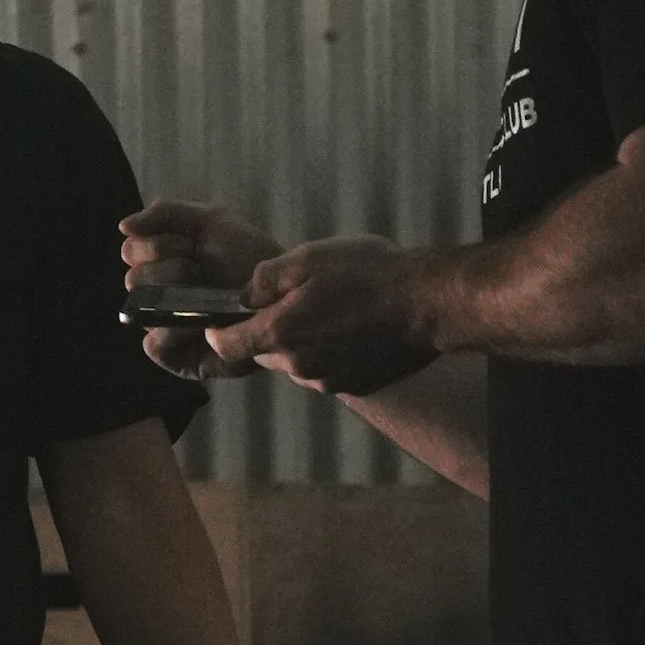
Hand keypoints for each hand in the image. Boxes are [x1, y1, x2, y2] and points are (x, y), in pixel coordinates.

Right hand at [120, 199, 282, 383]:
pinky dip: (172, 333)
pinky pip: (155, 345)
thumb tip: (122, 227)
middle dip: (170, 270)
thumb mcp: (210, 221)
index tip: (192, 246)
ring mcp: (167, 326)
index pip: (131, 251)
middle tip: (202, 271)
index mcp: (160, 262)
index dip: (158, 246)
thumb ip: (166, 212)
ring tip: (207, 298)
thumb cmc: (247, 256)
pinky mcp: (180, 357)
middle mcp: (158, 294)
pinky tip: (198, 324)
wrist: (281, 293)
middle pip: (134, 280)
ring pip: (142, 310)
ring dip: (173, 297)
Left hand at [207, 235, 439, 396]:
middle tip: (294, 302)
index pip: (226, 346)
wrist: (427, 304)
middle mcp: (299, 367)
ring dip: (304, 343)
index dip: (217, 333)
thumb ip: (265, 278)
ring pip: (299, 363)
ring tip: (331, 312)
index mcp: (279, 335)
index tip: (218, 321)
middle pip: (266, 352)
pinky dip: (333, 354)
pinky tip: (354, 329)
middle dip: (270, 331)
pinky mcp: (357, 386)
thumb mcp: (307, 258)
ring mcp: (329, 381)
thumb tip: (246, 295)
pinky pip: (330, 371)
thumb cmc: (367, 274)